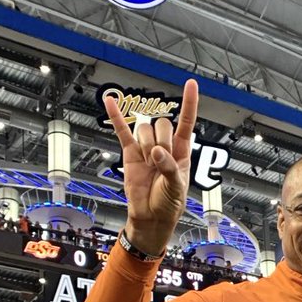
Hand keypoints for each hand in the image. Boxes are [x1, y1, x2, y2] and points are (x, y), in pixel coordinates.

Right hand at [103, 78, 198, 255]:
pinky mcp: (130, 153)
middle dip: (161, 140)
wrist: (150, 217)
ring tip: (147, 163)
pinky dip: (116, 116)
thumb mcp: (176, 188)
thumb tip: (155, 152)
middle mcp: (164, 146)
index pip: (187, 122)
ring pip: (144, 129)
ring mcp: (146, 148)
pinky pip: (122, 131)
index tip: (191, 84)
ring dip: (145, 144)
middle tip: (159, 160)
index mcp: (182, 151)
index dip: (189, 103)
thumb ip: (168, 167)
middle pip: (161, 124)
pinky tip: (110, 101)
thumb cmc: (168, 204)